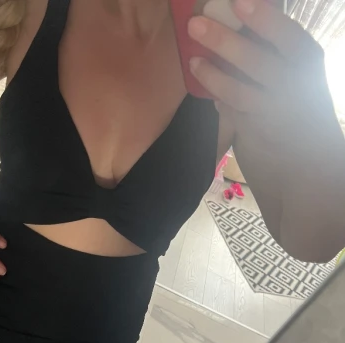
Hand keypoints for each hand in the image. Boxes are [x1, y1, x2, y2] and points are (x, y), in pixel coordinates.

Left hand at [187, 0, 344, 164]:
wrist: (308, 166)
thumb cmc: (300, 112)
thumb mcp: (298, 81)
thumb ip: (275, 58)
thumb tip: (237, 25)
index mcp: (308, 67)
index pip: (289, 39)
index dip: (265, 20)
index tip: (239, 2)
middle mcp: (294, 90)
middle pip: (258, 62)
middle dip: (224, 42)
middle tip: (195, 24)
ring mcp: (274, 115)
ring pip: (240, 92)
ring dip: (213, 75)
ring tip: (193, 61)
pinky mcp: (254, 136)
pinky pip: (231, 113)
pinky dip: (219, 102)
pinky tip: (212, 97)